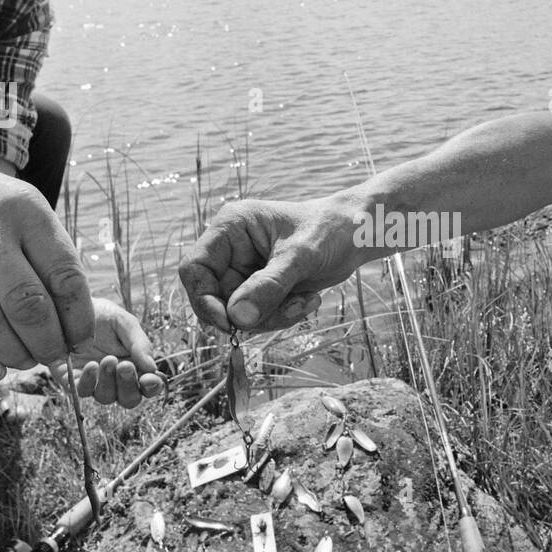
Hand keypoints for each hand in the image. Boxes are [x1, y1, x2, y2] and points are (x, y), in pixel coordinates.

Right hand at [0, 157, 93, 379]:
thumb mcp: (23, 212)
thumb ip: (50, 259)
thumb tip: (77, 327)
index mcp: (26, 211)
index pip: (65, 277)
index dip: (78, 319)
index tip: (80, 341)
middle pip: (27, 304)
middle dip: (46, 343)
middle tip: (53, 358)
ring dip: (11, 353)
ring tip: (24, 361)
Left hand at [48, 298, 163, 407]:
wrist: (68, 308)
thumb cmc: (101, 315)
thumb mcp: (124, 323)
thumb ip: (140, 343)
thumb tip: (152, 367)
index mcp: (135, 365)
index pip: (149, 387)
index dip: (152, 387)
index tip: (149, 378)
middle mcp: (116, 379)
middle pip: (129, 399)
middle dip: (129, 385)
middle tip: (125, 365)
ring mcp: (94, 382)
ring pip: (106, 398)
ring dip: (109, 382)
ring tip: (107, 359)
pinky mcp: (72, 380)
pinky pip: (82, 391)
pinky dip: (88, 382)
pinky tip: (91, 365)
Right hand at [179, 196, 365, 332]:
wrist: (356, 235)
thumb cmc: (330, 230)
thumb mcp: (301, 256)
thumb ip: (269, 286)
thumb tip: (237, 318)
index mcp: (230, 228)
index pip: (195, 268)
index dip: (204, 299)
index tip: (229, 324)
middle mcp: (230, 250)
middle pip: (215, 298)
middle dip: (250, 313)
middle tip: (288, 312)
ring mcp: (244, 271)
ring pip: (237, 313)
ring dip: (271, 317)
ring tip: (306, 302)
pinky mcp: (260, 289)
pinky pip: (257, 316)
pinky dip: (281, 317)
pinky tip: (308, 301)